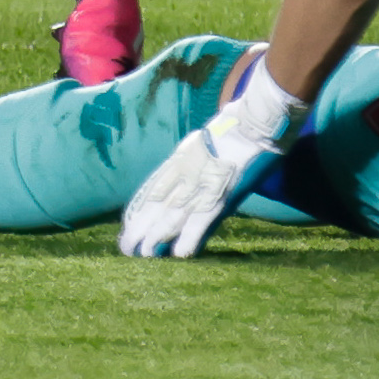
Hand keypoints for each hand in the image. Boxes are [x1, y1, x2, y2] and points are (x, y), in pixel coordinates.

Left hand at [118, 53, 306, 258]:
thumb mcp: (204, 137)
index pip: (153, 189)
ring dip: (157, 238)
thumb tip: (190, 157)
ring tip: (143, 255)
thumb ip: (194, 153)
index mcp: (180, 160)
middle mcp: (184, 174)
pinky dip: (189, 239)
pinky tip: (178, 255)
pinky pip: (200, 223)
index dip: (139, 209)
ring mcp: (200, 186)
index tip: (128, 224)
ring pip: (172, 217)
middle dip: (140, 227)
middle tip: (126, 248)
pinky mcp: (219, 196)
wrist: (253, 123)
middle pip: (156, 206)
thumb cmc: (234, 126)